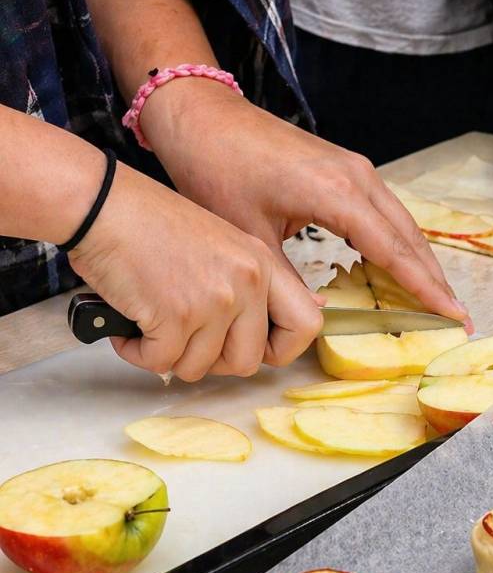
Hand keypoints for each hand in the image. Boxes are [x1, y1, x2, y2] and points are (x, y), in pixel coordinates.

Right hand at [68, 162, 321, 379]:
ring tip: (154, 322)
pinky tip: (131, 326)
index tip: (257, 349)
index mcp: (263, 264)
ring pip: (201, 367)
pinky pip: (162, 362)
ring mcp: (214, 300)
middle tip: (188, 339)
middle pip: (249, 361)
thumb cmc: (151, 223)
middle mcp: (246, 282)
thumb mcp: (226, 244)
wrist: (101, 204)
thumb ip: (260, 283)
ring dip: (171, 355)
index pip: (306, 326)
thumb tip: (310, 309)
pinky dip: (139, 352)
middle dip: (214, 362)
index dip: (282, 350)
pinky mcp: (175, 315)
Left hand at [141, 80, 470, 328]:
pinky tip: (404, 266)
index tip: (454, 317)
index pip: (395, 251)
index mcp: (338, 193)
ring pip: (403, 224)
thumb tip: (319, 316)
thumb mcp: (248, 236)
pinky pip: (387, 212)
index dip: (427, 289)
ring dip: (422, 262)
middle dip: (436, 281)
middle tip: (459, 318)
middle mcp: (358, 176)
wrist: (202, 116)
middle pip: (410, 238)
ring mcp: (356, 168)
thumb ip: (287, 280)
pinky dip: (401, 242)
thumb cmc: (216, 170)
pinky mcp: (347, 167)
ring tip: (440, 299)